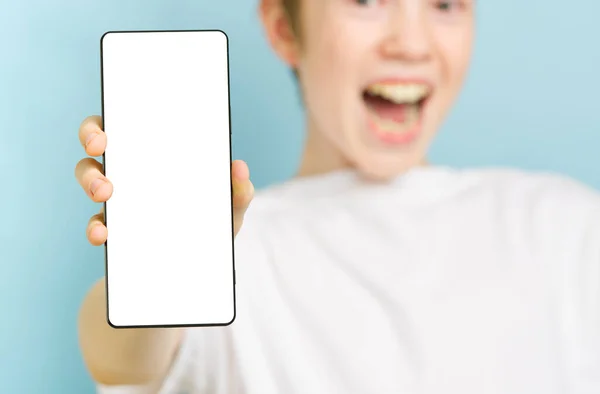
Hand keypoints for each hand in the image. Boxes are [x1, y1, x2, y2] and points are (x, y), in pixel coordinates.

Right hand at [74, 115, 253, 245]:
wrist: (196, 270)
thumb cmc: (211, 225)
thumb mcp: (229, 209)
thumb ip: (239, 192)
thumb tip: (239, 167)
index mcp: (158, 155)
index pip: (128, 124)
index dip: (111, 119)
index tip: (108, 127)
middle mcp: (132, 171)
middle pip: (98, 144)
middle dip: (91, 138)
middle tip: (100, 148)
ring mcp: (118, 201)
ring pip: (89, 177)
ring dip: (90, 180)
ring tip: (105, 193)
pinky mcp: (112, 230)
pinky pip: (96, 224)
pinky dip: (95, 227)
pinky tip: (102, 233)